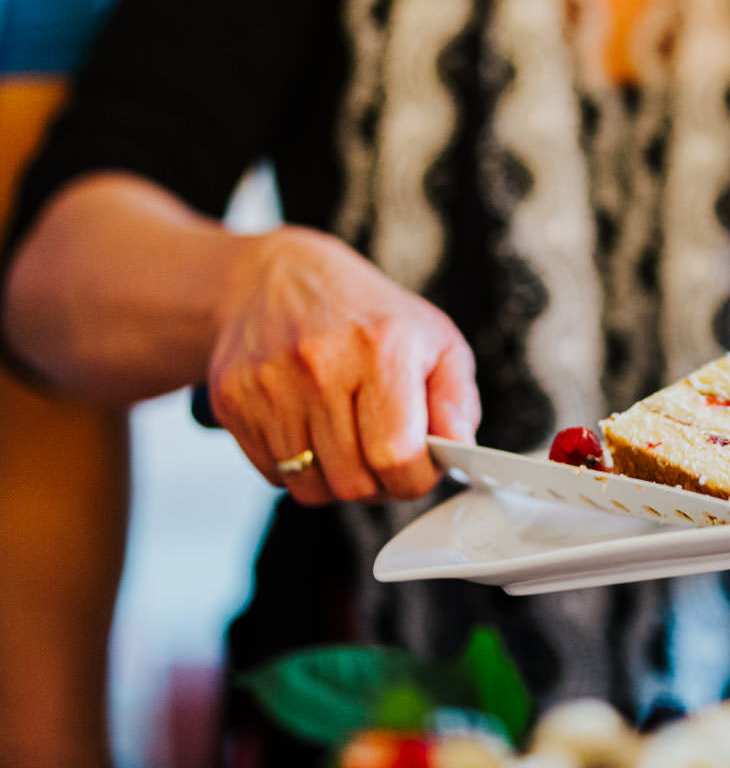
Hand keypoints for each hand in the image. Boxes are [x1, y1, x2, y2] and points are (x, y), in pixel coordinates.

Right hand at [208, 227, 480, 503]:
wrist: (278, 279)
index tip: (420, 467)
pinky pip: (273, 474)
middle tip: (385, 457)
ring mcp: (269, 383)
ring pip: (311, 488)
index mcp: (381, 347)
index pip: (397, 455)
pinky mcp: (233, 400)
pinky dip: (298, 468)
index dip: (416, 478)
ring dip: (337, 479)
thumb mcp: (435, 340)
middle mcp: (321, 364)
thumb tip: (459, 451)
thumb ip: (457, 401)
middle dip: (379, 483)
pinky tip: (311, 431)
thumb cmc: (367, 315)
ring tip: (349, 441)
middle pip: (354, 482)